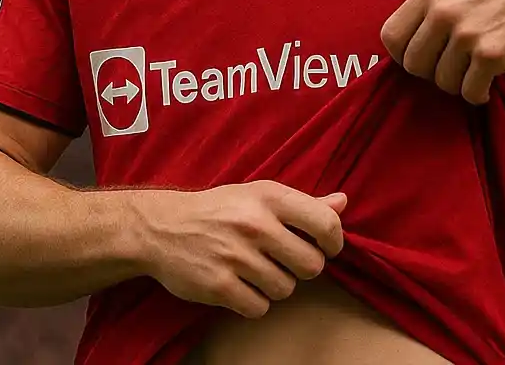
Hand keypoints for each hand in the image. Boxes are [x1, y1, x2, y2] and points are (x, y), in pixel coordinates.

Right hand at [135, 180, 347, 318]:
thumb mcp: (258, 195)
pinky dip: (253, 302)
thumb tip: (343, 203)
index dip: (335, 242)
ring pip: (286, 289)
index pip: (325, 223)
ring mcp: (236, 256)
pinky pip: (260, 307)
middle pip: (311, 265)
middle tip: (283, 260)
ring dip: (275, 285)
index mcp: (269, 197)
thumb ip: (303, 203)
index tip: (327, 248)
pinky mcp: (219, 285)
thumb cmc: (219, 210)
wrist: (161, 228)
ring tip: (255, 270)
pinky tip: (240, 285)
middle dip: (302, 268)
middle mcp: (255, 225)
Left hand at [380, 0, 504, 104]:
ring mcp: (467, 34)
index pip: (391, 36)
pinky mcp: (491, 56)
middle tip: (454, 66)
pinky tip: (489, 83)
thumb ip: (436, 2)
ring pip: (442, 82)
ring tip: (476, 70)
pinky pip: (470, 92)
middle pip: (413, 65)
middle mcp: (444, 12)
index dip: (404, 53)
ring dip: (458, 83)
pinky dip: (479, 94)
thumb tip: (412, 36)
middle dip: (431, 72)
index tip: (424, 56)